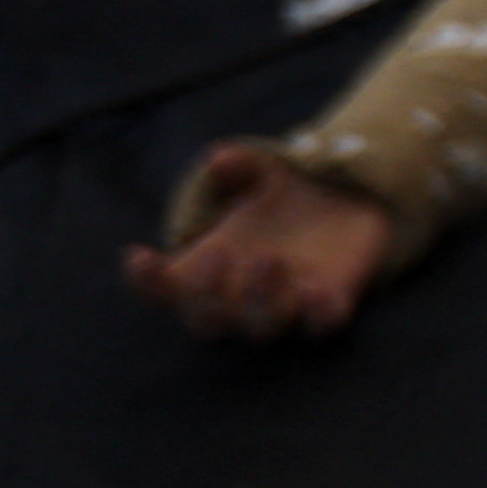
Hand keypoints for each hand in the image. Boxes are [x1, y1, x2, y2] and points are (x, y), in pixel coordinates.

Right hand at [121, 144, 395, 338]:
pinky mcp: (329, 305)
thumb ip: (241, 165)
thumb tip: (220, 159)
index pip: (163, 290)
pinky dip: (317, 314)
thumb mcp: (263, 172)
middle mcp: (238, 297)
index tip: (140, 255)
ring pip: (261, 328)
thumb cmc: (283, 195)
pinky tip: (315, 290)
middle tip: (218, 256)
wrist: (346, 202)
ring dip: (260, 300)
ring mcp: (284, 306)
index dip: (147, 281)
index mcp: (206, 269)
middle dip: (206, 295)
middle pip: (206, 321)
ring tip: (269, 260)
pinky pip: (320, 324)